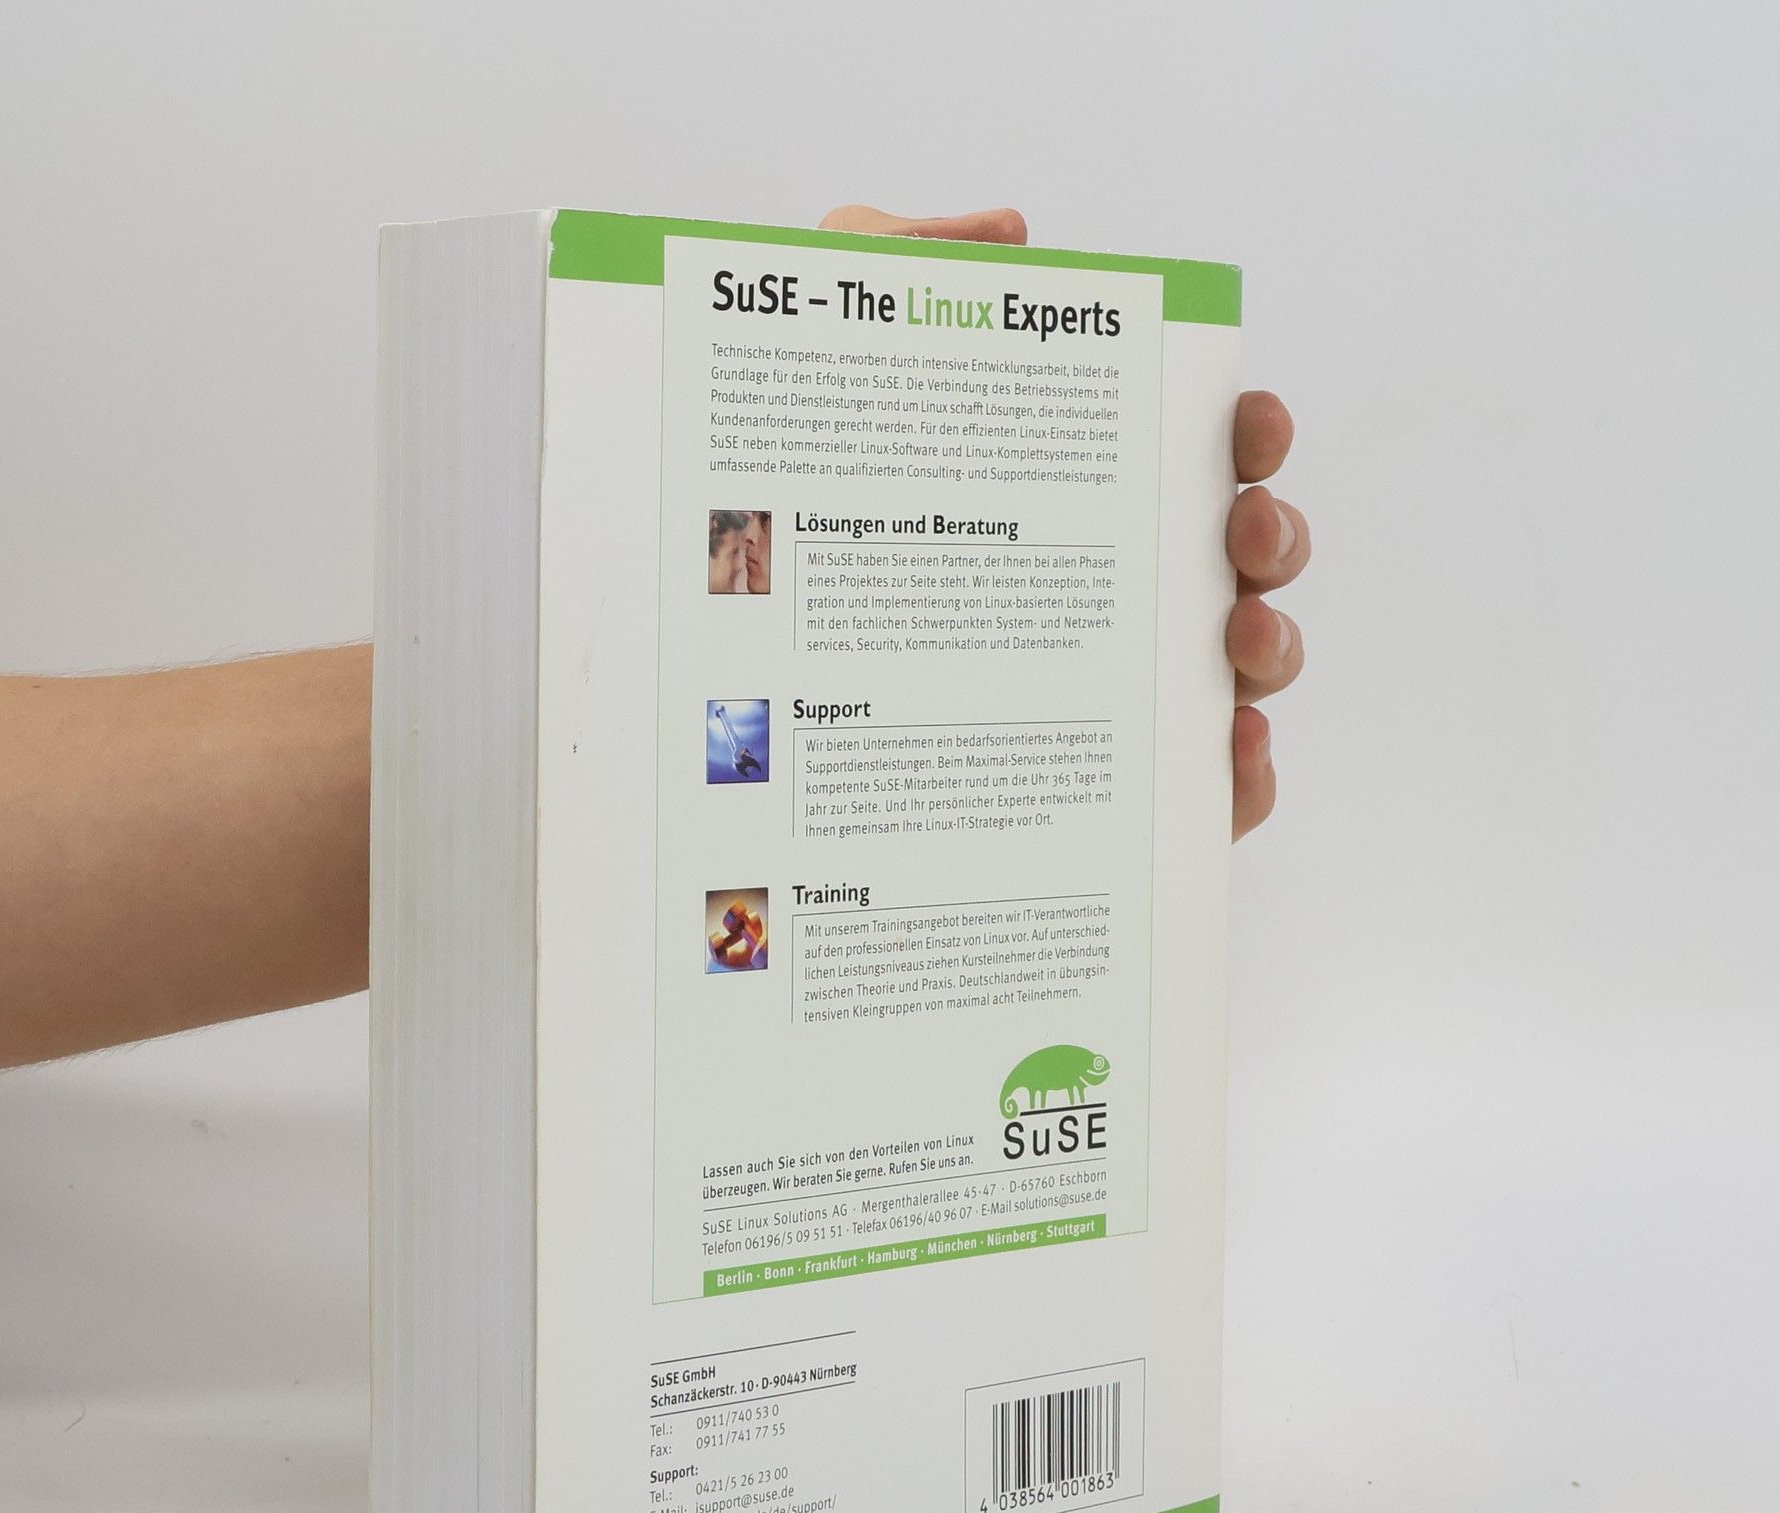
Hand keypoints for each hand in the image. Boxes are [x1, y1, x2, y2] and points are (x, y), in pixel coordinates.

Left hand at [820, 204, 1307, 839]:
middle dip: (1270, 534)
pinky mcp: (1098, 787)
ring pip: (1241, 672)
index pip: (1196, 453)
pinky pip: (1200, 797)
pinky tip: (1231, 751)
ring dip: (1270, 649)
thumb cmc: (784, 483)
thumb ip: (910, 260)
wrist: (719, 634)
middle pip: (1241, 560)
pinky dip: (1240, 780)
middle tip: (1240, 527)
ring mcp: (1115, 688)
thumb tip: (1017, 237)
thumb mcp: (828, 349)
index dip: (1246, 431)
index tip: (1248, 417)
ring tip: (1238, 637)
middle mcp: (1113, 585)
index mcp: (1078, 489)